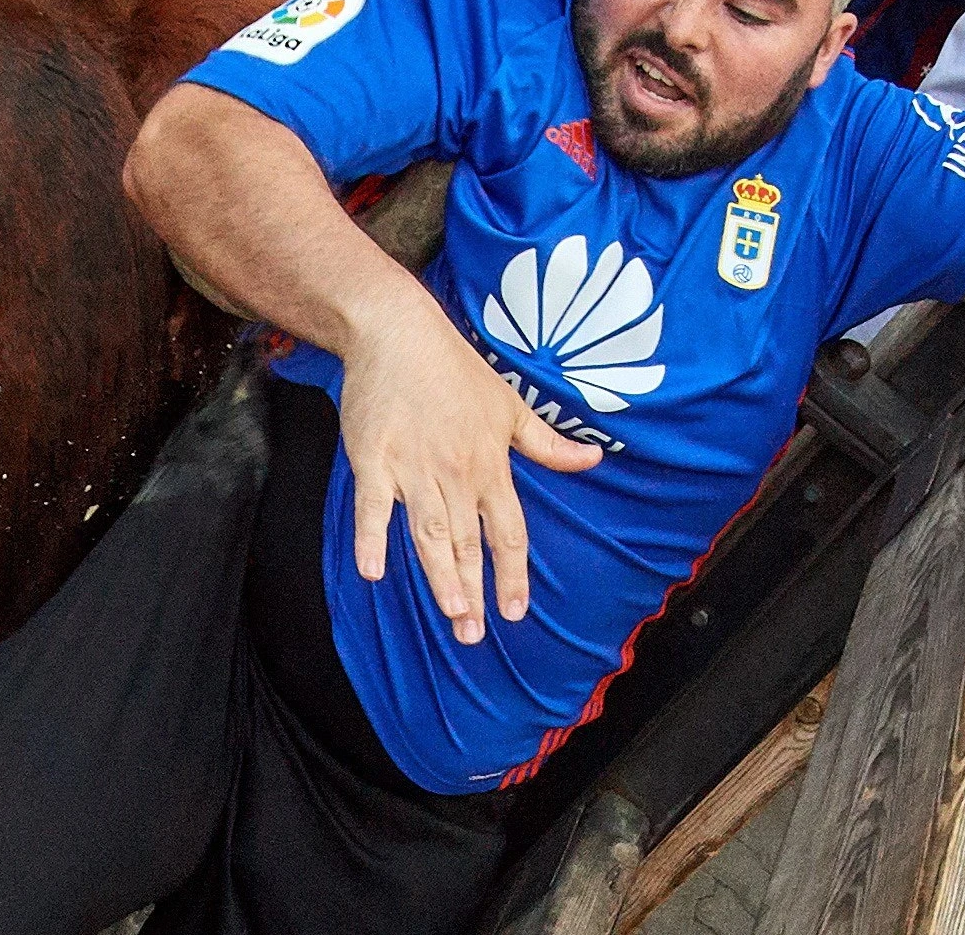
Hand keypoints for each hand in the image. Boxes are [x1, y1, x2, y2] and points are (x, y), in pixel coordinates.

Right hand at [338, 297, 601, 643]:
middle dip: (473, 591)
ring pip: (430, 535)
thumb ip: (548, 444)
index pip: (508, 531)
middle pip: (469, 543)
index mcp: (491, 466)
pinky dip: (373, 538)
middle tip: (473, 633)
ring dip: (441, 578)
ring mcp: (414, 469)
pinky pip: (374, 507)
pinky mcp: (375, 459)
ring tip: (450, 615)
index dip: (513, 573)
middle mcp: (457, 475)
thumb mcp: (511, 405)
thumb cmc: (454, 369)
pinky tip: (372, 572)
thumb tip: (592, 460)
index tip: (515, 610)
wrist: (398, 332)